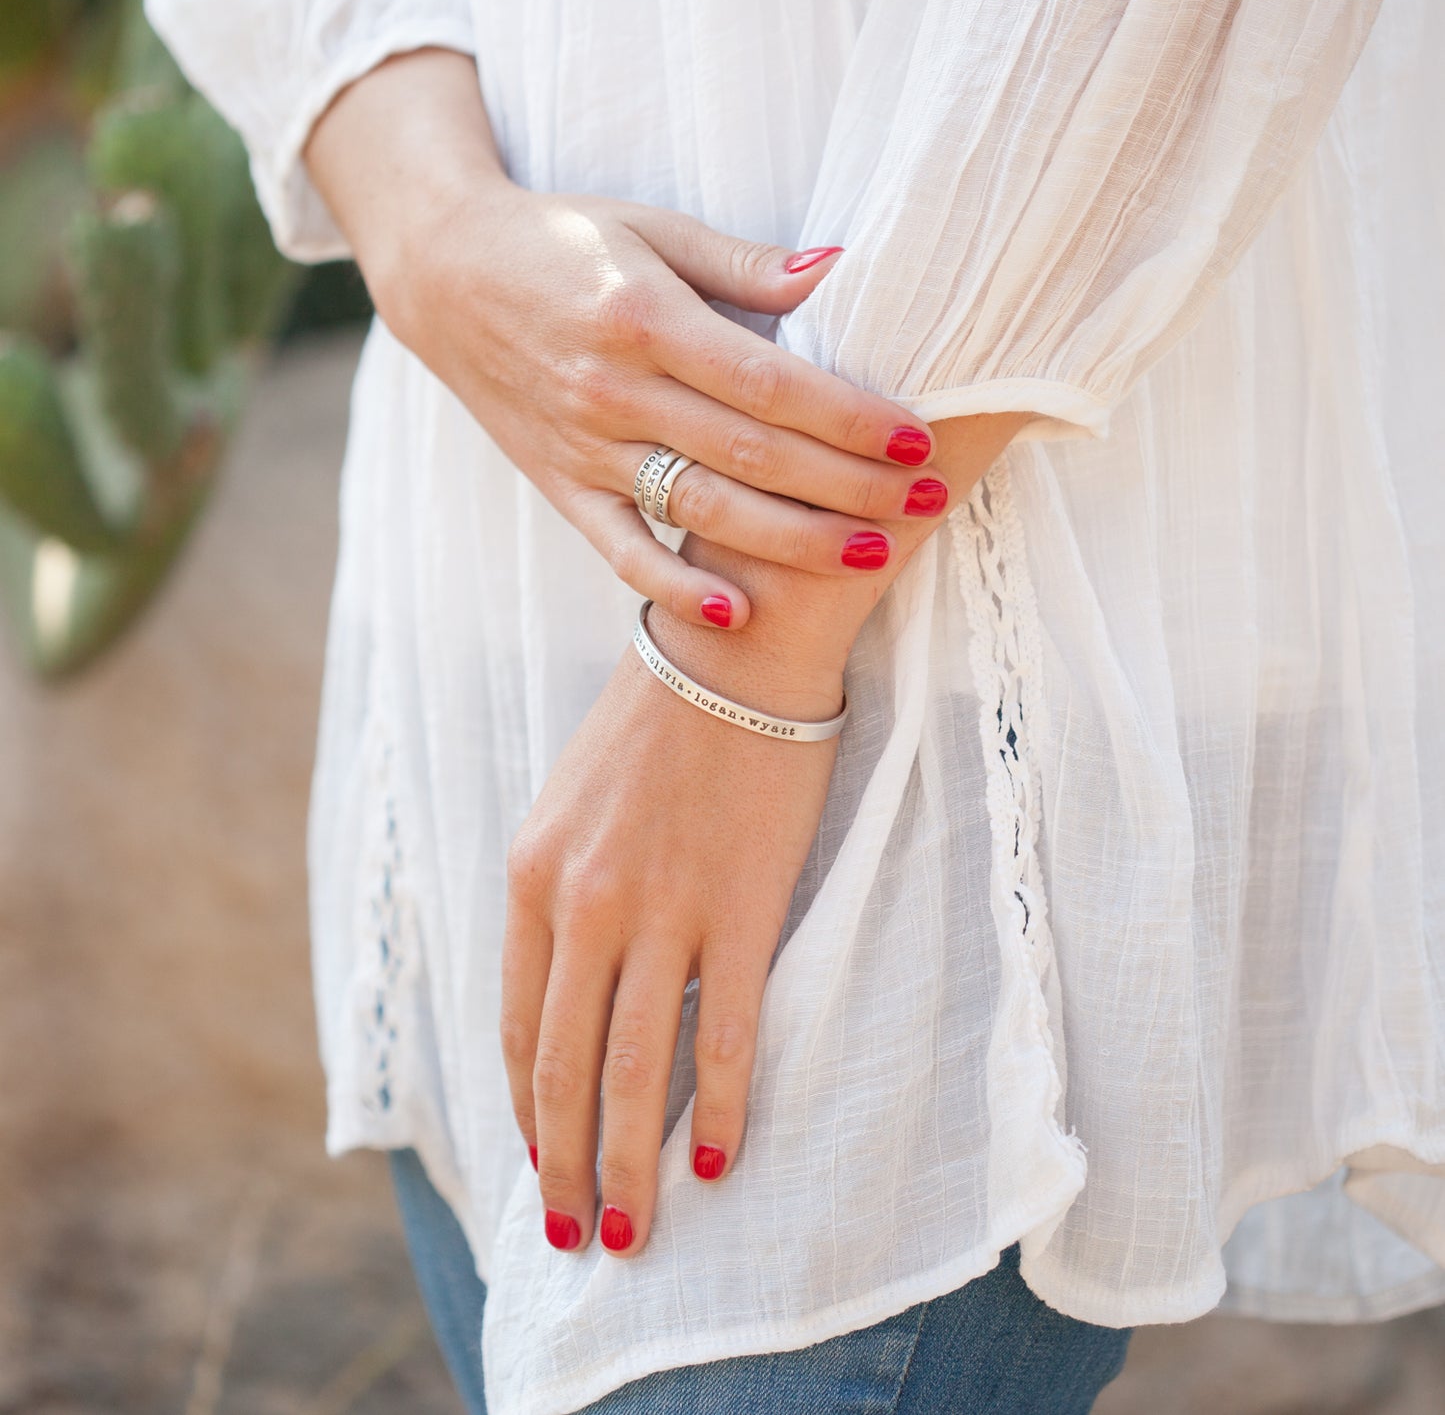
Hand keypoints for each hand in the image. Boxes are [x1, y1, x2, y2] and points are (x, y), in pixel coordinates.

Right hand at [303, 50, 945, 632]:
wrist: (445, 273)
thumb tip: (838, 268)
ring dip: (792, 540)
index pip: (769, 382)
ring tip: (871, 556)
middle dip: (848, 484)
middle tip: (928, 501)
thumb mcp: (649, 228)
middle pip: (752, 454)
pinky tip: (738, 612)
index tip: (918, 437)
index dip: (848, 416)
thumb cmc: (561, 241)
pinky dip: (673, 588)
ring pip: (702, 508)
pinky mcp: (562, 487)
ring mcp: (586, 449)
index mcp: (644, 318)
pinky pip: (621, 551)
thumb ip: (742, 264)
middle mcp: (614, 390)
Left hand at [500, 638, 841, 1255]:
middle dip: (563, 1167)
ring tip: (632, 1231)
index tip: (541, 1160)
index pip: (515, 1026)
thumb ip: (558, 892)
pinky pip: (724, 1038)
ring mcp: (661, 911)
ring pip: (630, 1072)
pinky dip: (718, 1109)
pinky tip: (720, 1159)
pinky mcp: (740, 910)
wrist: (737, 645)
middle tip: (575, 1238)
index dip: (525, 1109)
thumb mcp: (572, 802)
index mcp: (532, 874)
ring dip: (628, 1164)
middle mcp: (583, 903)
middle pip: (560, 1068)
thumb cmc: (658, 720)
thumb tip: (564, 983)